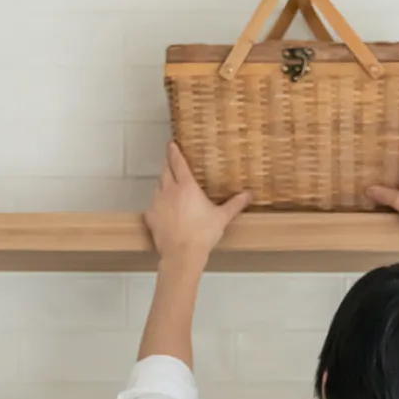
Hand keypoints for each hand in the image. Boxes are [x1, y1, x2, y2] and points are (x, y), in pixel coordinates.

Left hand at [144, 141, 249, 264]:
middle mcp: (169, 190)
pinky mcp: (150, 216)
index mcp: (186, 186)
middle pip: (165, 171)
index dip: (174, 151)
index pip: (177, 162)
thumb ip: (235, 204)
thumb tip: (248, 195)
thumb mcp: (222, 217)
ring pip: (158, 186)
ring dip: (163, 184)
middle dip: (168, 164)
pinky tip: (165, 209)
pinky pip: (153, 204)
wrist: (182, 254)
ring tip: (170, 187)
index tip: (172, 144)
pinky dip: (158, 203)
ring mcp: (157, 203)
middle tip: (171, 161)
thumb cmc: (202, 235)